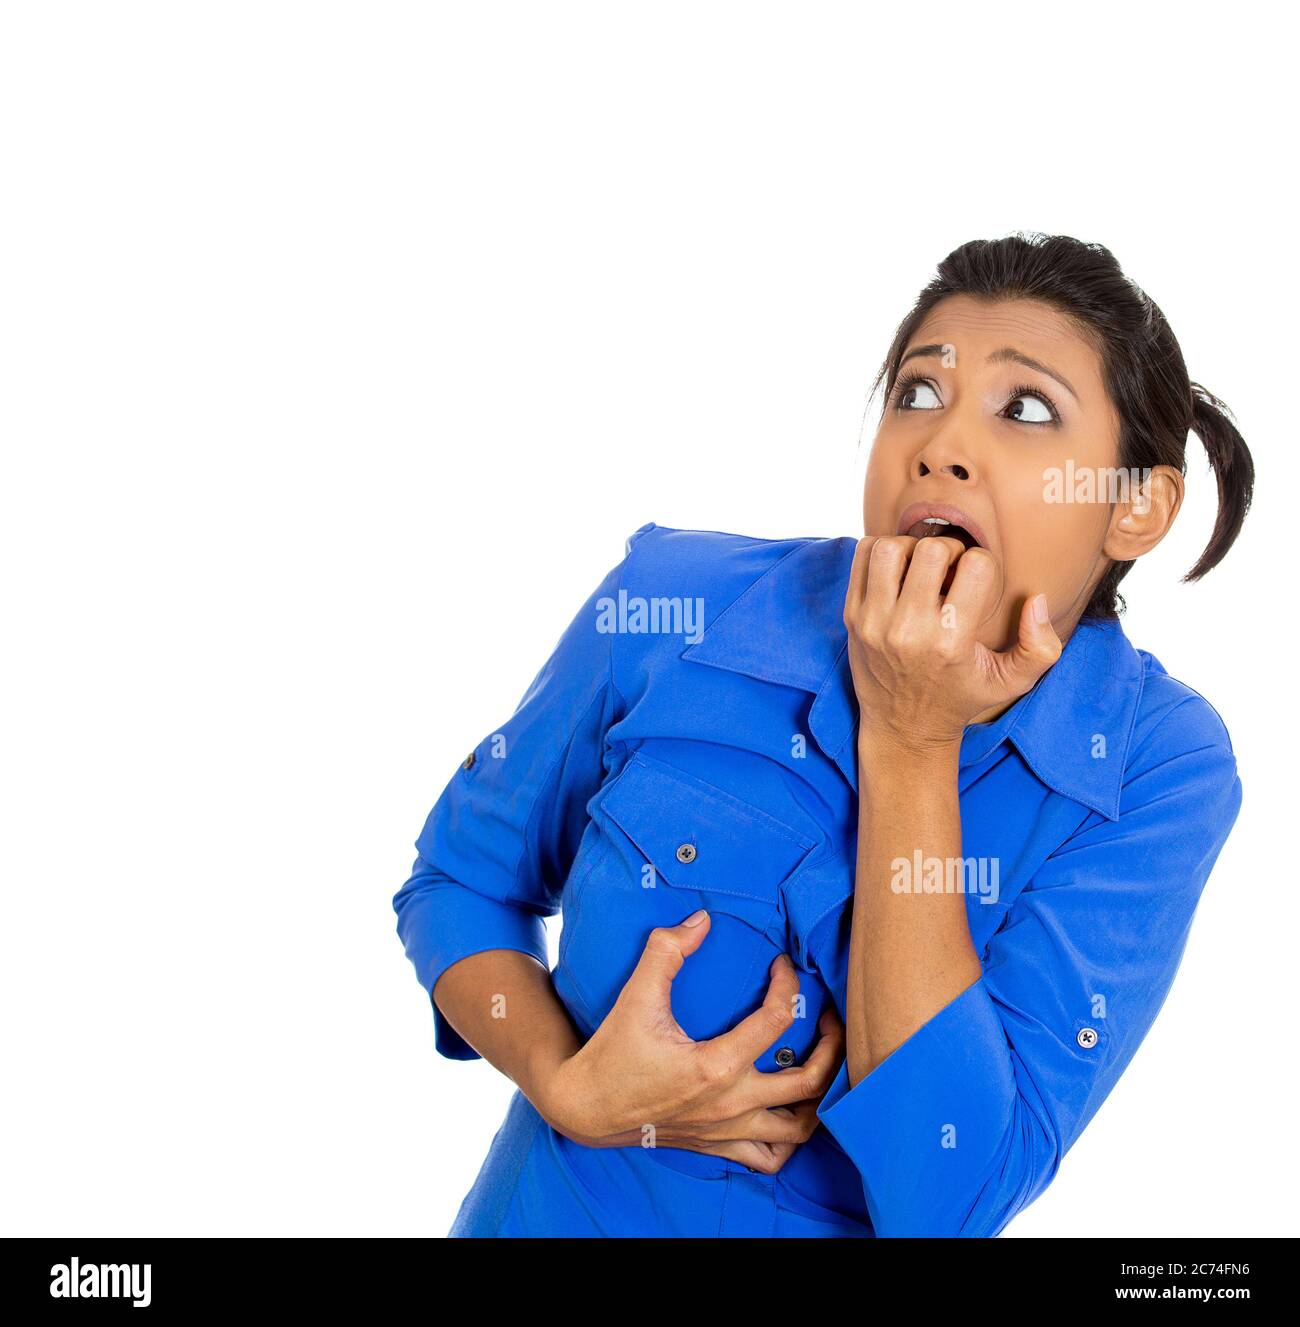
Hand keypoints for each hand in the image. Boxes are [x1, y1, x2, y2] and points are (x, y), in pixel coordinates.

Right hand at [533, 911, 844, 1173]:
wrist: (584, 1107)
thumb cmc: (611, 1051)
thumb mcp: (635, 996)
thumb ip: (666, 952)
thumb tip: (701, 920)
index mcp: (716, 1067)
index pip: (776, 1020)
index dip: (787, 983)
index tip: (782, 964)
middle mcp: (731, 1105)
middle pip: (810, 1081)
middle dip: (831, 1044)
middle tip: (826, 1015)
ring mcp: (727, 1131)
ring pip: (800, 1128)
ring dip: (820, 1097)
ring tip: (821, 1064)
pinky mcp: (718, 1146)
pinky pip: (772, 1158)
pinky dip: (791, 1138)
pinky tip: (789, 1110)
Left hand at [843, 535, 1061, 751]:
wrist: (903, 727)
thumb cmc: (960, 698)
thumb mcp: (1011, 682)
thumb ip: (1041, 648)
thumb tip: (1036, 600)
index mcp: (951, 642)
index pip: (975, 566)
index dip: (983, 563)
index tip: (977, 581)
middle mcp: (909, 631)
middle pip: (930, 550)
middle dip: (948, 549)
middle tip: (950, 569)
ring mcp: (874, 622)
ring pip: (891, 548)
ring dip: (911, 547)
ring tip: (922, 567)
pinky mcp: (852, 617)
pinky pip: (862, 557)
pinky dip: (882, 552)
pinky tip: (898, 571)